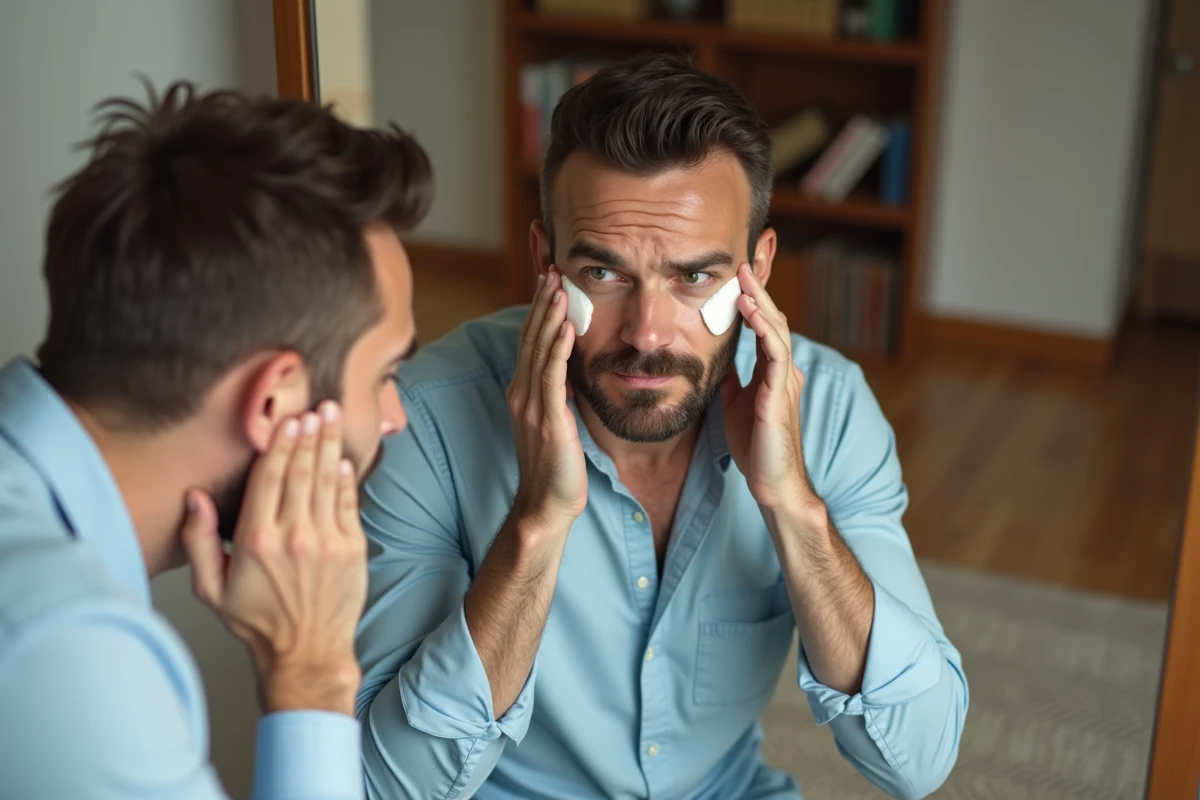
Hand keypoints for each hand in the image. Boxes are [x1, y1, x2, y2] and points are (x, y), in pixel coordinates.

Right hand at [181, 402, 366, 715]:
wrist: (306, 652)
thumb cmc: (257, 621)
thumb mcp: (211, 588)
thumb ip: (198, 541)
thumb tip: (194, 497)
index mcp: (257, 542)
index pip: (269, 480)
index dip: (280, 445)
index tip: (286, 421)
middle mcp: (294, 537)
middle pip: (302, 471)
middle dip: (309, 434)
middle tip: (315, 406)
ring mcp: (327, 541)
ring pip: (328, 480)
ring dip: (330, 445)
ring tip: (332, 416)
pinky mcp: (352, 549)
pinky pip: (348, 503)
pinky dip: (346, 478)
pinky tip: (343, 458)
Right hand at [507, 269, 586, 533]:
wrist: (546, 505)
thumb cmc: (556, 466)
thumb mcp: (556, 419)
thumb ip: (557, 391)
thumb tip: (569, 366)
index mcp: (523, 391)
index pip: (530, 340)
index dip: (539, 308)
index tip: (550, 278)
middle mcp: (521, 392)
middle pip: (530, 337)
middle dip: (542, 301)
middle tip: (551, 266)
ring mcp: (531, 405)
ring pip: (538, 350)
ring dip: (548, 315)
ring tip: (557, 285)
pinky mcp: (546, 419)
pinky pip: (551, 377)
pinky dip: (557, 349)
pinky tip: (565, 327)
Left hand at [721, 264, 815, 512]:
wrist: (771, 483)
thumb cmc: (755, 446)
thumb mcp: (735, 402)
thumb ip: (730, 377)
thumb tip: (711, 356)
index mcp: (771, 370)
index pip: (762, 324)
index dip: (751, 298)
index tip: (736, 273)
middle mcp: (783, 369)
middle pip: (772, 318)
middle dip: (758, 289)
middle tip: (743, 260)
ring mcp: (785, 379)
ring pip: (776, 328)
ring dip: (760, 300)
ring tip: (744, 276)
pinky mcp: (781, 393)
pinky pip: (775, 352)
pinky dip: (764, 328)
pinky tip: (751, 310)